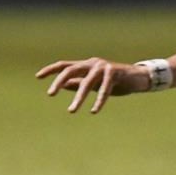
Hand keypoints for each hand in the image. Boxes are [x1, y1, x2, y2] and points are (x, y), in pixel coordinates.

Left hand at [35, 57, 150, 113]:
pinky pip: (104, 89)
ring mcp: (103, 67)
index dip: (51, 70)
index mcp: (86, 65)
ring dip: (79, 98)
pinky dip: (99, 101)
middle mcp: (92, 63)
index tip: (38, 77)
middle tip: (50, 94)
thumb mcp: (94, 84)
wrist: (138, 78)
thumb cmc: (115, 82)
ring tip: (71, 111)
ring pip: (87, 83)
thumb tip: (62, 86)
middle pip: (71, 70)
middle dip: (59, 81)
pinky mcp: (114, 73)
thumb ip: (79, 84)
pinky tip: (94, 111)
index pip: (64, 65)